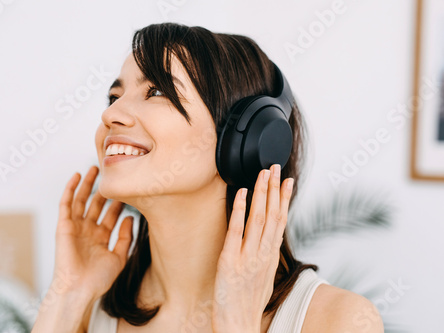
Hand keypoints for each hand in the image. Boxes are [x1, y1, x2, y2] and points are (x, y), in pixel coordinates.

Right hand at [50, 165, 133, 302]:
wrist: (79, 289)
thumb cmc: (98, 279)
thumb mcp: (119, 256)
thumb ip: (126, 236)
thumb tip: (130, 217)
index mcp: (101, 238)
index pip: (111, 215)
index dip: (119, 202)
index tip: (129, 189)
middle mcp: (88, 230)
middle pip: (97, 204)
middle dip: (104, 189)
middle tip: (112, 173)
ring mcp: (76, 227)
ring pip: (82, 200)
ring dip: (88, 184)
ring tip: (96, 168)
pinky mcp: (64, 226)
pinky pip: (66, 203)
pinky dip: (70, 189)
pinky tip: (77, 176)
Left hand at [212, 164, 293, 332]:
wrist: (239, 325)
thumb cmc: (249, 303)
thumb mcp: (264, 276)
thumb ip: (266, 255)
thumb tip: (268, 238)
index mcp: (270, 256)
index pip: (280, 221)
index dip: (284, 199)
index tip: (287, 181)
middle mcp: (262, 254)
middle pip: (272, 215)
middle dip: (274, 189)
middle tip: (276, 167)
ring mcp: (247, 257)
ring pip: (258, 219)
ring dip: (261, 194)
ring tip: (264, 174)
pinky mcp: (229, 261)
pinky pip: (235, 232)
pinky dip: (239, 211)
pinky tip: (240, 194)